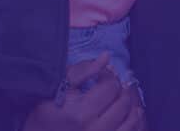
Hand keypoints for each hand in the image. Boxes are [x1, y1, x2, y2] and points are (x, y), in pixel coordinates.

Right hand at [22, 54, 140, 130]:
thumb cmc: (46, 108)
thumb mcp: (59, 86)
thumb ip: (83, 70)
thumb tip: (107, 57)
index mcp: (81, 111)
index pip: (110, 87)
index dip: (108, 75)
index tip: (101, 73)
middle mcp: (94, 129)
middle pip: (122, 102)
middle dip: (119, 88)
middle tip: (111, 83)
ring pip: (130, 118)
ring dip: (129, 103)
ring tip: (121, 95)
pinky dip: (133, 120)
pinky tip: (131, 112)